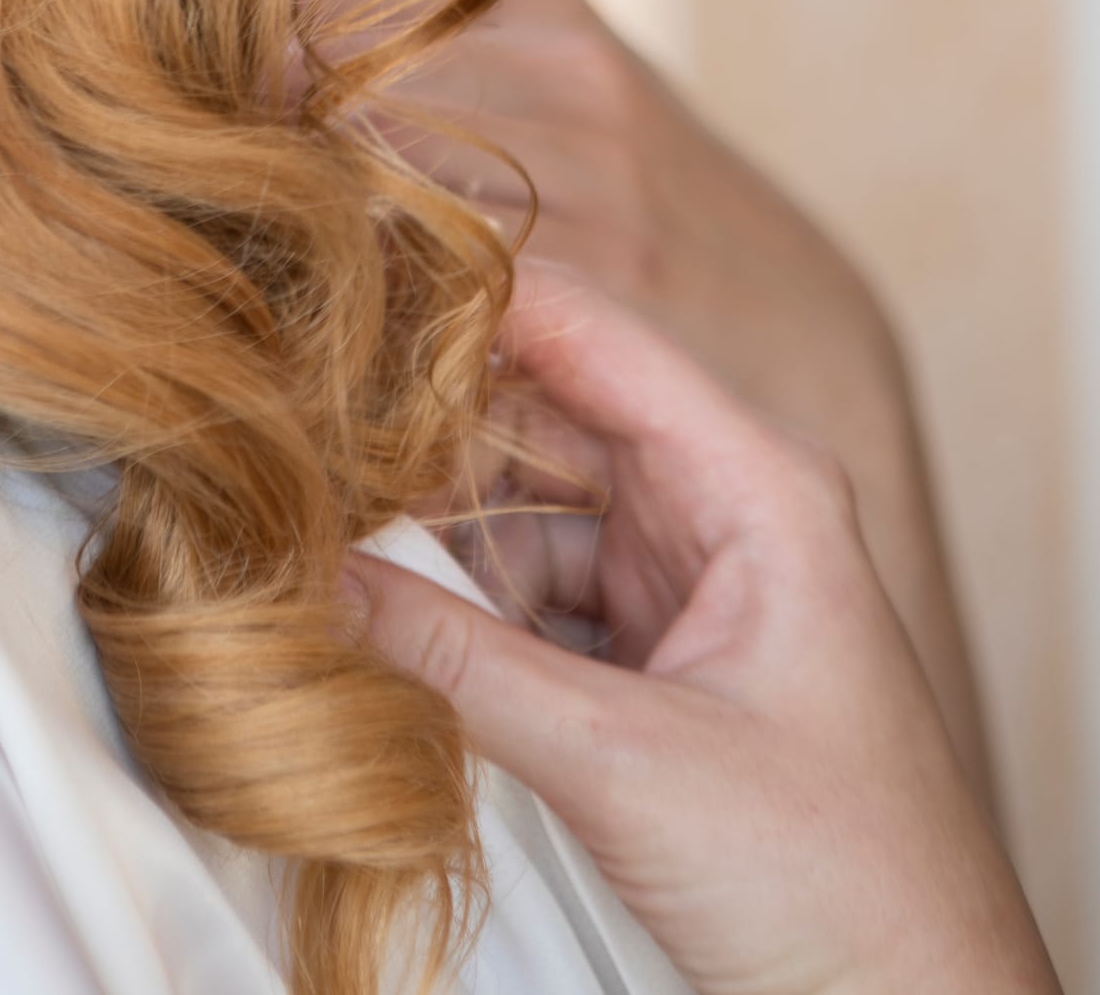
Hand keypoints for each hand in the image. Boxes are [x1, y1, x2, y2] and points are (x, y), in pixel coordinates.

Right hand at [308, 0, 993, 802]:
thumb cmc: (845, 888)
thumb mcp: (628, 762)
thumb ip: (458, 663)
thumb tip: (309, 581)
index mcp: (755, 483)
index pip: (586, 330)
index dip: (465, 284)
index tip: (346, 248)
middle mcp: (720, 507)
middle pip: (541, 410)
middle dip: (422, 407)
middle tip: (290, 388)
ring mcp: (685, 582)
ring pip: (523, 504)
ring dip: (425, 510)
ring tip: (309, 493)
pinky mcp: (654, 661)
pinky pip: (530, 588)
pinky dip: (453, 592)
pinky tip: (370, 590)